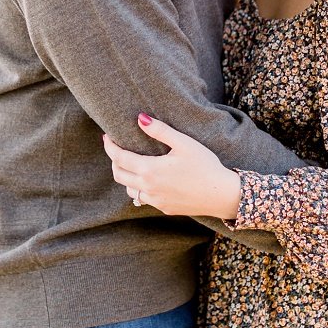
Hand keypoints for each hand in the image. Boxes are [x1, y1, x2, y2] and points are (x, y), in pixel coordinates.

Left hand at [104, 113, 241, 217]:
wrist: (222, 195)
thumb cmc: (205, 165)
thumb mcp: (183, 143)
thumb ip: (160, 131)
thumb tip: (140, 118)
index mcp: (150, 170)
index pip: (119, 157)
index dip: (109, 146)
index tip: (106, 136)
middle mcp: (148, 188)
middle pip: (119, 175)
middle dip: (114, 161)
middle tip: (118, 149)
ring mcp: (156, 201)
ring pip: (130, 190)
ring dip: (127, 177)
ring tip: (134, 164)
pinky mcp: (164, 208)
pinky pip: (144, 199)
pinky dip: (140, 188)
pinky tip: (151, 180)